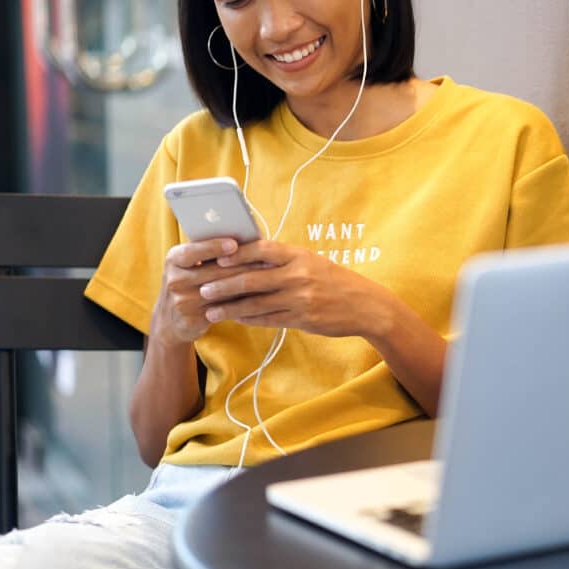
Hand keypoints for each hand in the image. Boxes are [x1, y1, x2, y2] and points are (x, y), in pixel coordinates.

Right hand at [151, 238, 267, 344]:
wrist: (171, 320)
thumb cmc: (190, 283)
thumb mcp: (191, 265)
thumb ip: (210, 252)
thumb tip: (244, 237)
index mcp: (174, 259)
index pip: (193, 251)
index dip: (214, 247)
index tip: (234, 244)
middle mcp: (174, 280)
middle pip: (214, 271)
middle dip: (243, 266)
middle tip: (267, 261)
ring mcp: (181, 302)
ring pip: (222, 291)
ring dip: (247, 284)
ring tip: (267, 277)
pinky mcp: (191, 320)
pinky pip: (223, 309)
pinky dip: (242, 302)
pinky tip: (258, 297)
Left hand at [198, 240, 394, 340]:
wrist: (365, 306)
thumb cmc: (336, 281)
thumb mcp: (313, 262)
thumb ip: (284, 261)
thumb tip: (250, 257)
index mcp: (299, 256)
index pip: (261, 249)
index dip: (237, 253)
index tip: (216, 257)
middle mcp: (298, 275)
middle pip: (252, 278)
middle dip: (223, 284)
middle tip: (203, 288)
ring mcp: (299, 298)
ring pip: (255, 303)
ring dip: (230, 307)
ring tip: (210, 309)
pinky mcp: (301, 318)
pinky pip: (268, 319)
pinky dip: (249, 319)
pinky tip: (235, 319)